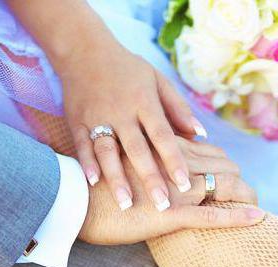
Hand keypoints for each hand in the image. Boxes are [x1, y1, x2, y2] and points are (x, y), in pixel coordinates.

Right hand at [57, 34, 205, 211]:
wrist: (83, 50)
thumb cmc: (128, 69)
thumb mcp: (158, 81)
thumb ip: (178, 109)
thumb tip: (201, 134)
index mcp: (144, 101)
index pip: (162, 135)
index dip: (174, 160)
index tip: (185, 184)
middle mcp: (121, 111)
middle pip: (137, 149)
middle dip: (150, 178)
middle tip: (162, 205)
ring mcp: (96, 116)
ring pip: (108, 151)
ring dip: (116, 178)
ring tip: (126, 204)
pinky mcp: (76, 120)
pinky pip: (81, 145)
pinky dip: (86, 163)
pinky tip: (93, 183)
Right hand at [79, 137, 261, 244]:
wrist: (67, 199)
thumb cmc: (93, 170)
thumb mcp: (122, 143)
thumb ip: (152, 140)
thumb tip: (189, 137)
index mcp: (164, 144)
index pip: (212, 152)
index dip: (230, 166)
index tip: (237, 179)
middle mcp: (175, 162)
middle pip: (223, 165)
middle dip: (241, 181)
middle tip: (249, 195)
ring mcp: (174, 188)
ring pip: (221, 186)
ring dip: (242, 197)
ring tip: (254, 205)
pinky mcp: (168, 213)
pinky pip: (210, 215)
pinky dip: (236, 218)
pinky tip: (257, 218)